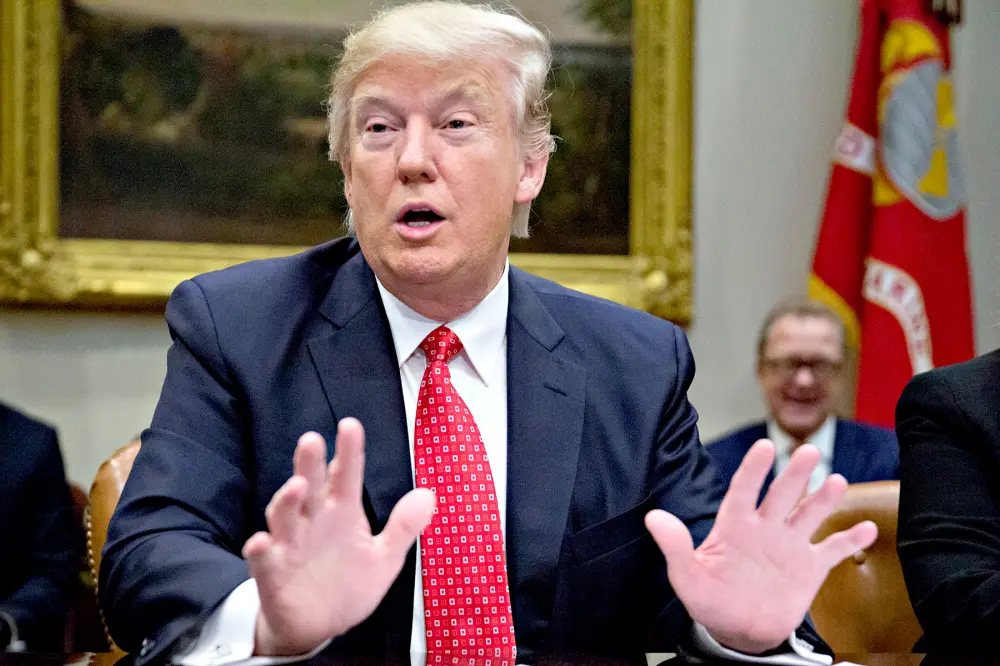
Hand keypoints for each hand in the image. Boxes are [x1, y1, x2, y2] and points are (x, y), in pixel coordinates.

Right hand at [242, 418, 435, 655]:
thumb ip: (403, 526)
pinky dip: (260, 550)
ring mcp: (290, 545)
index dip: (349, 451)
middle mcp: (314, 521)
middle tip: (312, 440)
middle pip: (311, 486)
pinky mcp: (272, 573)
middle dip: (311, 464)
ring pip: (284, 516)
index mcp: (342, 512)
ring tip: (298, 486)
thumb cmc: (348, 583)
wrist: (320, 626)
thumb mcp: (384, 557)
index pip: (346, 475)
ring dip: (287, 500)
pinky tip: (261, 542)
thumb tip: (428, 494)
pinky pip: (263, 560)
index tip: (350, 426)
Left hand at [645, 439, 876, 653]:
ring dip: (824, 499)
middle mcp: (765, 528)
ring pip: (810, 514)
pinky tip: (867, 529)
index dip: (753, 469)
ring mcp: (789, 545)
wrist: (738, 630)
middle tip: (808, 451)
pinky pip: (832, 549)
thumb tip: (654, 518)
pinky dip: (850, 540)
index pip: (744, 490)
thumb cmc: (709, 599)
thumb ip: (674, 546)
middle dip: (795, 474)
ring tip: (837, 481)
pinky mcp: (810, 567)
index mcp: (735, 525)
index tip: (764, 447)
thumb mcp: (686, 576)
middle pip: (782, 494)